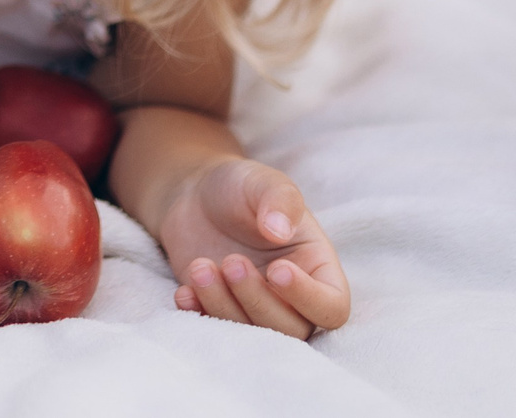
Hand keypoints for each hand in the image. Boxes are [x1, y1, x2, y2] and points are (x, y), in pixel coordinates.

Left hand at [159, 157, 349, 336]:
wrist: (195, 194)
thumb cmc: (241, 187)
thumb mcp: (264, 181)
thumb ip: (280, 200)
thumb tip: (280, 230)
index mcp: (316, 268)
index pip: (332, 307)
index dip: (309, 298)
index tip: (277, 270)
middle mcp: (291, 297)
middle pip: (291, 330)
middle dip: (257, 300)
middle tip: (232, 262)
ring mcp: (255, 306)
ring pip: (252, 334)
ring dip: (223, 306)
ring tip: (200, 267)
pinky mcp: (220, 309)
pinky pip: (215, 330)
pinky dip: (199, 315)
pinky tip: (184, 292)